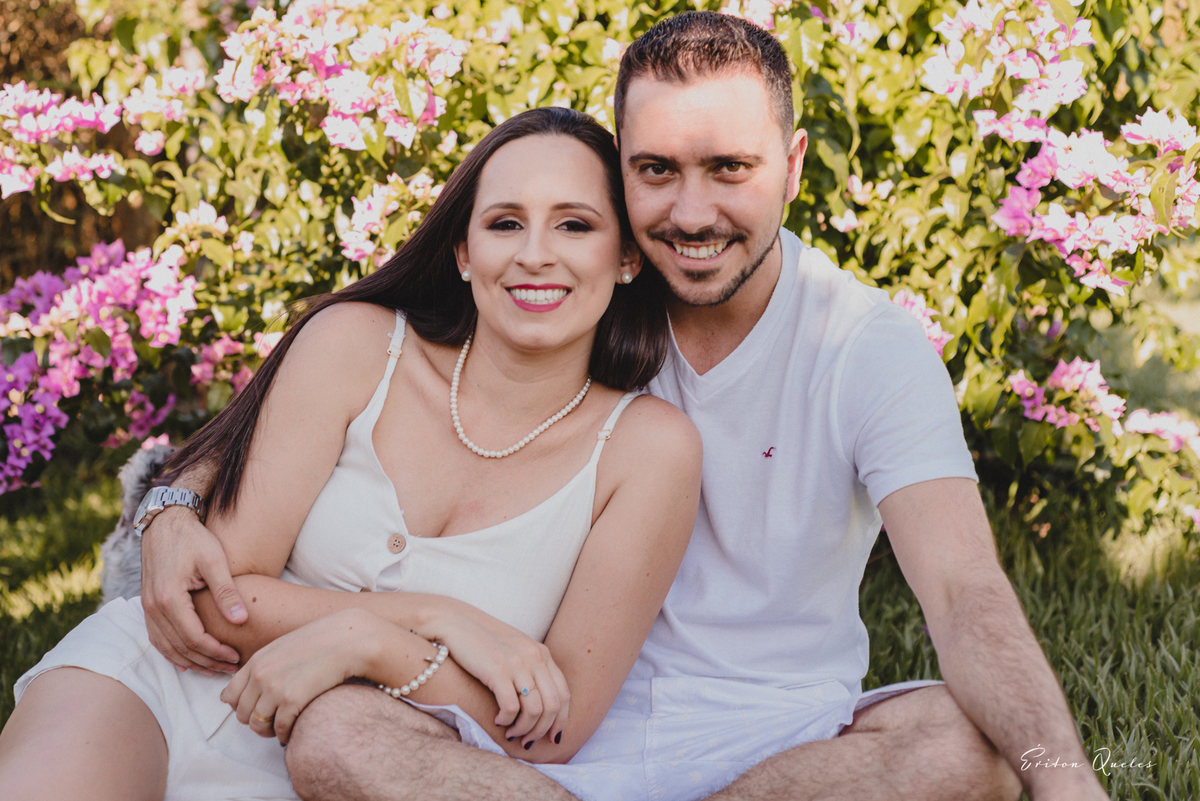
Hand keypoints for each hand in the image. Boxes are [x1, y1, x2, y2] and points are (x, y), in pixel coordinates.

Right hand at [141, 506, 247, 673]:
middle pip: (180, 648)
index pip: (194, 638)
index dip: (216, 652)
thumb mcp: (214, 560)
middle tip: (231, 668)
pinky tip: (189, 660)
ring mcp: (147, 608)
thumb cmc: (193, 538)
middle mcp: (153, 607)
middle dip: (207, 662)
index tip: (236, 657)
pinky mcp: (148, 605)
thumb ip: (226, 591)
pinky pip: (157, 638)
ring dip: (191, 662)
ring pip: (167, 647)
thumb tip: (241, 621)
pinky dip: (173, 653)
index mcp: (169, 598)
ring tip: (215, 668)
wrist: (166, 522)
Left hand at [220, 608, 378, 743]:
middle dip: (255, 722)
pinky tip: (292, 731)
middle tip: (270, 722)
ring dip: (268, 732)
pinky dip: (285, 734)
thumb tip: (255, 685)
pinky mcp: (293, 700)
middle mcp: (260, 675)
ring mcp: (275, 688)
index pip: (230, 695)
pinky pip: (279, 728)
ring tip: (280, 729)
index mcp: (257, 661)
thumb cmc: (321, 643)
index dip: (241, 707)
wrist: (348, 640)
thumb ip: (266, 665)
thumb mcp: (285, 647)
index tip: (256, 709)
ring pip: (257, 725)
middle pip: (242, 714)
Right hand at [423, 600, 570, 746]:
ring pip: (534, 710)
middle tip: (528, 741)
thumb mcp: (515, 650)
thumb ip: (531, 670)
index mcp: (542, 653)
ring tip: (511, 734)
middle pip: (553, 705)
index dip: (561, 720)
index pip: (564, 693)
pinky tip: (498, 720)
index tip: (553, 736)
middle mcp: (534, 657)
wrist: (454, 623)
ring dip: (524, 729)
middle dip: (542, 730)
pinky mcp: (496, 670)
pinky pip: (511, 707)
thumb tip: (540, 705)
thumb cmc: (482, 641)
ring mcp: (517, 663)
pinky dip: (506, 720)